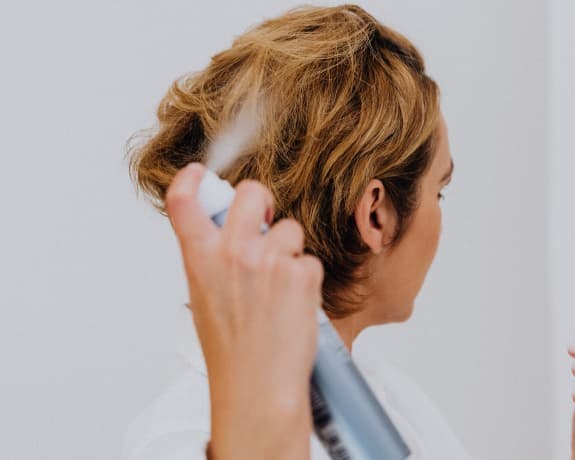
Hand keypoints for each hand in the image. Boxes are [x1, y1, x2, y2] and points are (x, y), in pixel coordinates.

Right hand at [165, 163, 321, 459]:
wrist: (258, 383)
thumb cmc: (231, 347)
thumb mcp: (205, 296)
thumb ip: (212, 257)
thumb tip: (226, 228)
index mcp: (199, 257)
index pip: (184, 199)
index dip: (194, 178)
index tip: (201, 172)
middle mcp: (232, 252)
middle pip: (253, 191)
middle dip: (263, 201)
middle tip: (265, 222)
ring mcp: (269, 260)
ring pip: (290, 229)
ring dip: (289, 251)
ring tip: (279, 289)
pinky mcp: (301, 273)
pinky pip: (310, 259)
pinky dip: (306, 279)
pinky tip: (294, 304)